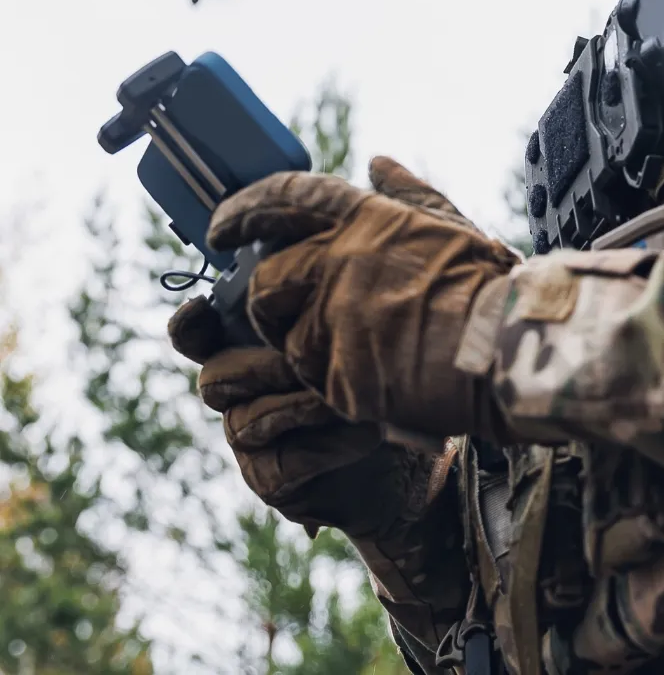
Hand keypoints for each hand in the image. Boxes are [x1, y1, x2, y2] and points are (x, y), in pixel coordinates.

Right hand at [168, 293, 442, 539]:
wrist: (417, 448)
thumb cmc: (385, 368)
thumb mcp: (360, 317)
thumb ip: (326, 284)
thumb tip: (309, 238)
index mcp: (248, 343)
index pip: (198, 332)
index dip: (190, 323)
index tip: (200, 306)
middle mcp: (241, 389)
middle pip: (214, 375)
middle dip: (258, 366)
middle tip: (299, 360)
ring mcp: (250, 438)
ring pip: (242, 420)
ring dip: (297, 404)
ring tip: (344, 396)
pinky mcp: (270, 479)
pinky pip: (278, 460)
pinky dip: (325, 444)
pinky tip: (366, 433)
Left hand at [205, 158, 517, 441]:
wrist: (506, 348)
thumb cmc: (486, 284)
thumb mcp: (448, 223)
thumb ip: (406, 192)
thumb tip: (378, 162)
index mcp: (364, 218)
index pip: (281, 200)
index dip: (241, 210)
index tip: (219, 227)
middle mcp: (339, 262)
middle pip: (266, 277)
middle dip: (266, 297)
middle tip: (280, 309)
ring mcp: (333, 320)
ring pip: (281, 332)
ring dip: (299, 341)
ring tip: (342, 346)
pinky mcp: (336, 375)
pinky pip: (311, 378)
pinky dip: (331, 379)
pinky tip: (369, 375)